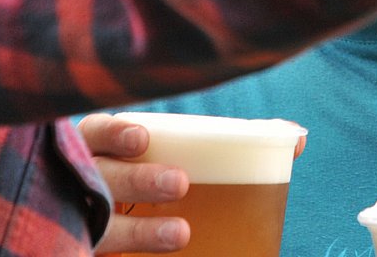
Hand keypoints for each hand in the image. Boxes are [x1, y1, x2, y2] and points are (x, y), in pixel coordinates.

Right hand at [81, 113, 308, 254]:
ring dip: (141, 230)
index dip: (113, 132)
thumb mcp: (185, 155)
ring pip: (101, 227)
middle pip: (99, 177)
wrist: (120, 222)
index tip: (143, 138)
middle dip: (138, 180)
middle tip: (181, 183)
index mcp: (100, 147)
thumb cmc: (161, 176)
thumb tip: (297, 140)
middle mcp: (82, 181)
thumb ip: (236, 143)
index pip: (94, 132)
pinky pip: (93, 255)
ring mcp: (80, 221)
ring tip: (182, 233)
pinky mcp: (84, 249)